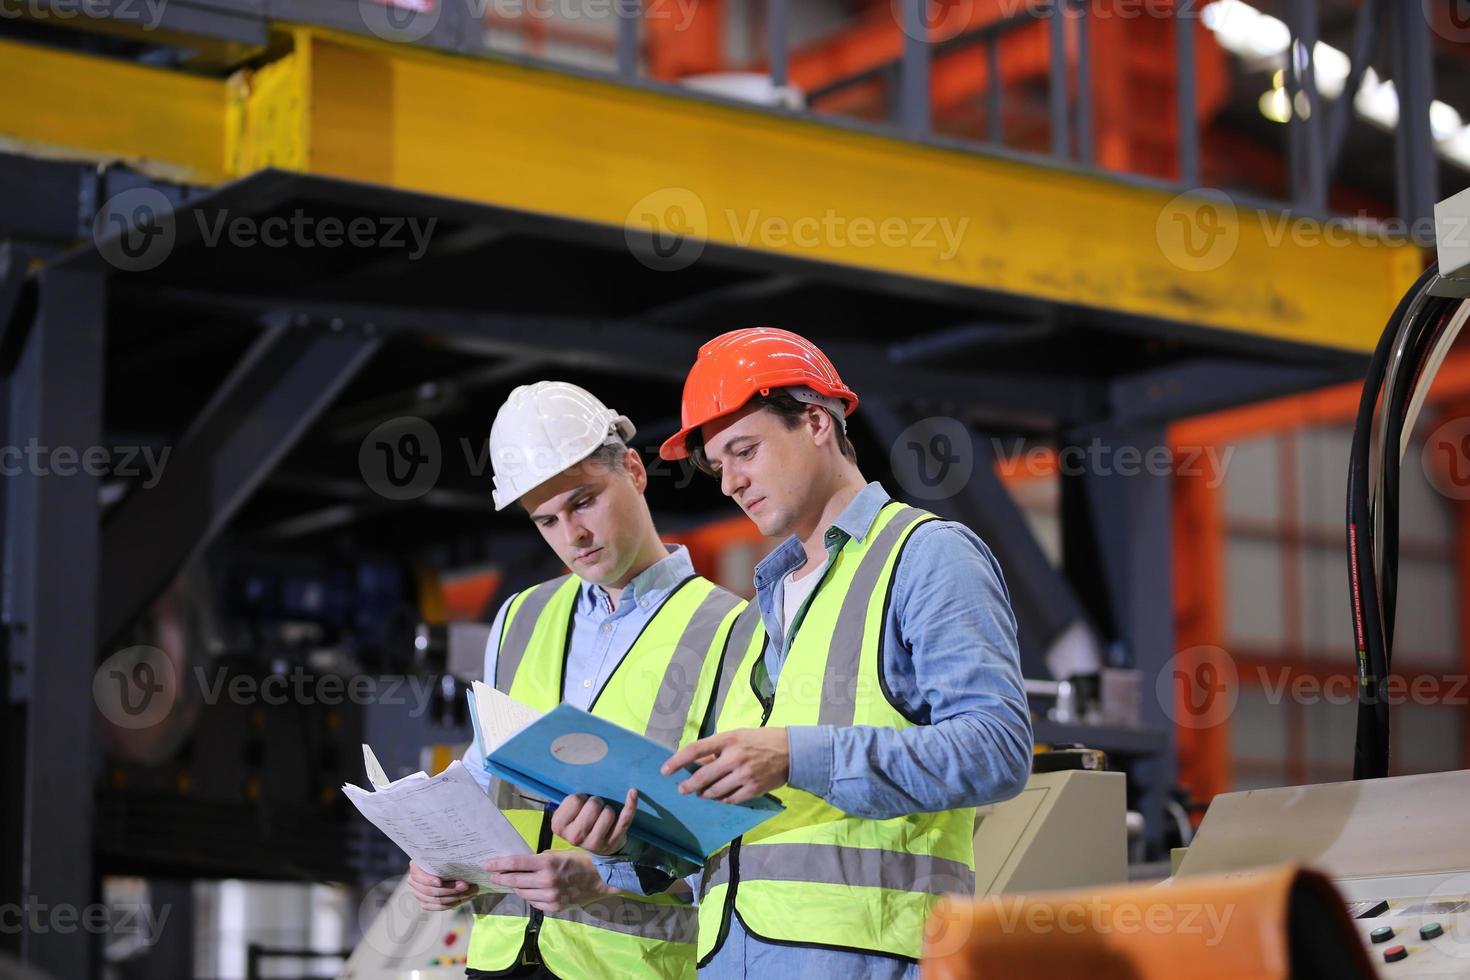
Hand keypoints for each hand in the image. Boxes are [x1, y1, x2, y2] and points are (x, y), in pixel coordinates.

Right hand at [406, 860, 478, 910]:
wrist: (445, 863)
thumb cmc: (444, 855)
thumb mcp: (444, 851)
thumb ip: (449, 854)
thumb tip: (472, 859)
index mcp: (416, 866)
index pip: (418, 876)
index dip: (428, 880)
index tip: (440, 882)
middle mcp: (414, 881)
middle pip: (430, 891)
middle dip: (450, 889)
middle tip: (466, 885)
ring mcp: (419, 894)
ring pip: (436, 901)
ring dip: (455, 897)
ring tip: (471, 891)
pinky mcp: (426, 902)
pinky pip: (439, 907)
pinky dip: (453, 904)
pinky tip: (465, 898)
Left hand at [482, 852, 613, 913]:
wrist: (599, 879)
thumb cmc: (577, 861)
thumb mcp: (557, 854)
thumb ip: (537, 860)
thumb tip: (517, 864)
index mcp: (547, 863)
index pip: (516, 864)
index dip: (498, 864)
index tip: (487, 864)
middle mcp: (546, 881)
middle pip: (515, 880)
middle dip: (501, 877)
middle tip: (493, 875)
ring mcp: (550, 897)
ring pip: (522, 892)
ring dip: (516, 886)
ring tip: (512, 882)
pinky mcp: (553, 908)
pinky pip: (533, 902)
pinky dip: (529, 895)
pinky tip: (530, 890)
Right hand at [550, 789, 637, 854]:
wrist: (597, 844)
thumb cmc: (581, 821)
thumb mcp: (568, 812)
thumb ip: (571, 800)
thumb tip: (584, 777)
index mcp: (559, 826)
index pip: (575, 800)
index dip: (580, 798)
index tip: (581, 805)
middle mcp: (574, 837)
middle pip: (593, 806)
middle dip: (595, 802)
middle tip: (594, 809)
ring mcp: (594, 842)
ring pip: (608, 813)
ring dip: (608, 809)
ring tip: (602, 816)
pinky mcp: (612, 842)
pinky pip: (624, 819)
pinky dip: (630, 805)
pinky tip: (632, 793)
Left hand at [660, 728, 789, 803]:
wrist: (790, 751)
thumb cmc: (760, 741)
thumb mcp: (737, 736)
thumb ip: (717, 749)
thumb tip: (696, 765)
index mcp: (728, 739)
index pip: (695, 750)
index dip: (677, 761)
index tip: (665, 770)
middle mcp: (735, 757)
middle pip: (702, 777)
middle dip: (688, 786)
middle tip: (682, 790)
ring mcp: (744, 775)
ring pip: (714, 792)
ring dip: (705, 794)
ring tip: (702, 793)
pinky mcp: (753, 789)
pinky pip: (729, 799)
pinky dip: (721, 799)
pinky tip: (720, 796)